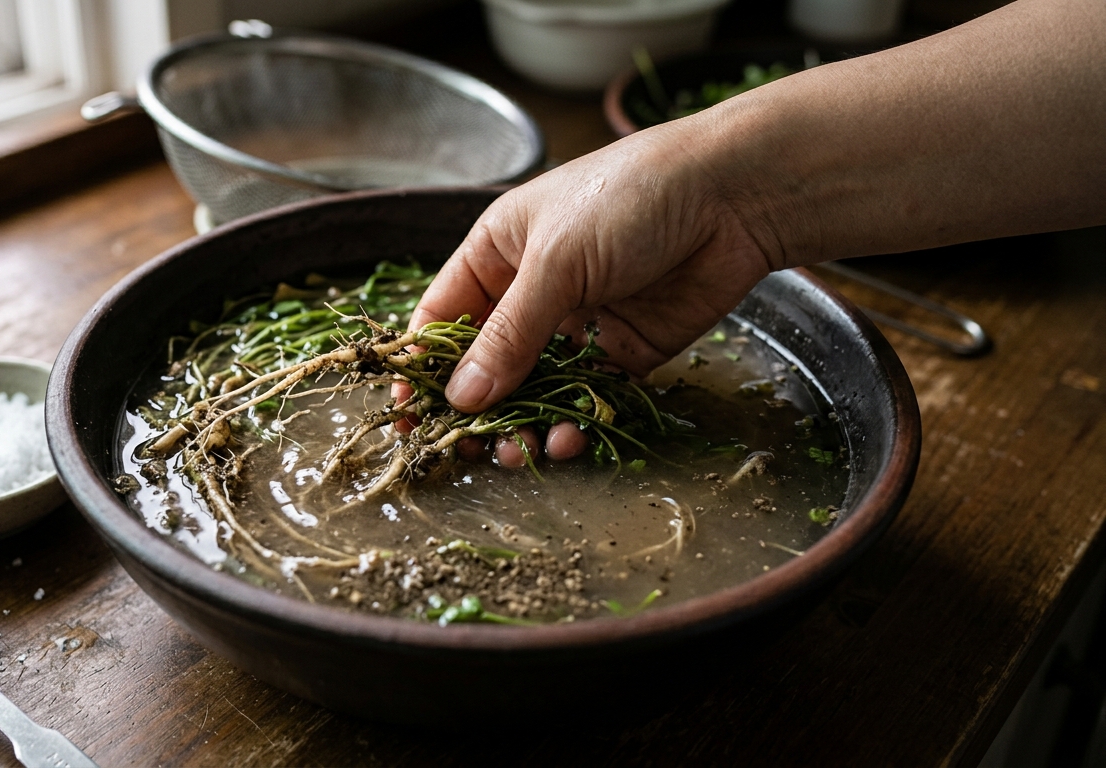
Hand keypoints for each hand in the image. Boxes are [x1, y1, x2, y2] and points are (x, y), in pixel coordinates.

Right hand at [412, 121, 776, 413]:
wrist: (733, 196)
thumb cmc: (629, 198)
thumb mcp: (555, 262)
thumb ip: (509, 335)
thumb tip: (461, 397)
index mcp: (498, 252)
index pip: (443, 316)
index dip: (423, 365)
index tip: (409, 413)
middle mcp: (532, 289)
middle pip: (486, 363)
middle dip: (474, 408)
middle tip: (465, 449)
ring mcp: (578, 322)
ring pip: (534, 389)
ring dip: (520, 424)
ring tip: (517, 453)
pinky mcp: (624, 350)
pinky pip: (586, 397)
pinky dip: (573, 422)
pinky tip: (566, 438)